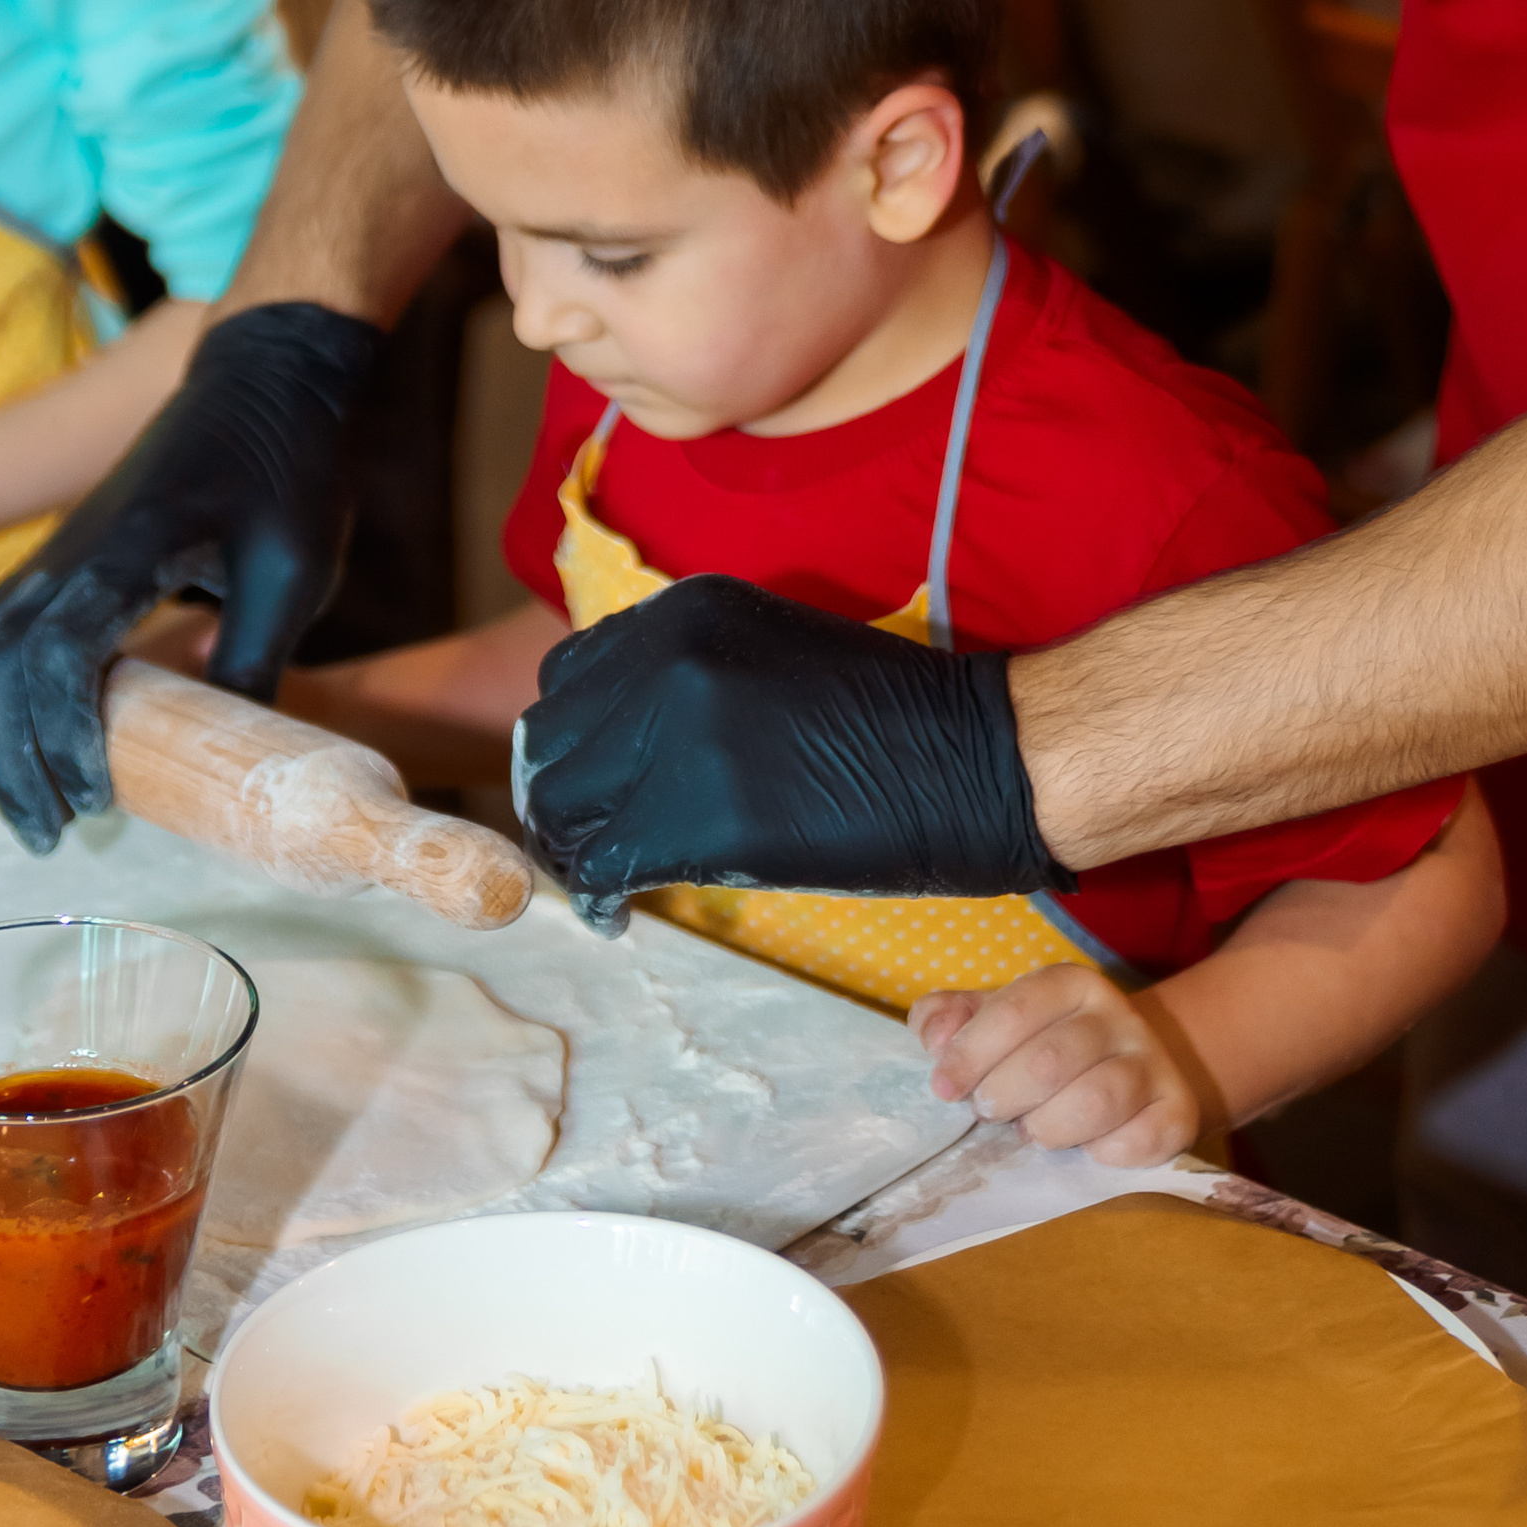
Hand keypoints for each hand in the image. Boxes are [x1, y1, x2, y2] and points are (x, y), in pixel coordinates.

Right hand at [0, 300, 379, 853]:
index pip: (60, 651)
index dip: (65, 733)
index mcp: (129, 546)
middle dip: (11, 759)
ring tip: (26, 808)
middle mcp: (72, 548)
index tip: (98, 798)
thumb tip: (232, 762)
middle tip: (52, 835)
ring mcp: (57, 549)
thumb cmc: (288, 468)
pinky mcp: (61, 555)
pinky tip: (11, 746)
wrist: (265, 377)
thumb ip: (253, 659)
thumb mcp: (293, 569)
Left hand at [516, 576, 1066, 908]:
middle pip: (549, 742)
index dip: (574, 746)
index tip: (594, 790)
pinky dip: (598, 898)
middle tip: (590, 846)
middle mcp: (664, 655)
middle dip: (560, 801)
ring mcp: (675, 732)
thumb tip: (623, 747)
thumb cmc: (893, 719)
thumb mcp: (770, 654)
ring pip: (559, 805)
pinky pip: (600, 865)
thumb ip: (688, 677)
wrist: (977, 758)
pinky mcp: (696, 815)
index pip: (570, 677)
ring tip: (607, 883)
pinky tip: (622, 915)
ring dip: (572, 850)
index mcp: (684, 610)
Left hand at [911, 964, 1215, 1165]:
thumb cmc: (1047, 1045)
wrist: (1136, 1068)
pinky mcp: (1177, 1112)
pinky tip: (1085, 1147)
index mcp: (1070, 984)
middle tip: (990, 1111)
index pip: (1015, 1011)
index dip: (971, 1054)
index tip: (945, 1089)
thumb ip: (949, 1018)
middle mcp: (1118, 1015)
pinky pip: (1135, 1143)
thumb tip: (934, 1037)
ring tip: (1031, 1130)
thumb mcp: (996, 1021)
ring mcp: (1153, 1063)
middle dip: (1003, 1096)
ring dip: (1047, 1128)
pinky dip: (1100, 1154)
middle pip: (1049, 1061)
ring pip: (1094, 1103)